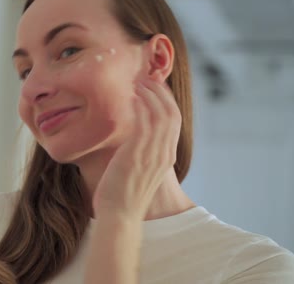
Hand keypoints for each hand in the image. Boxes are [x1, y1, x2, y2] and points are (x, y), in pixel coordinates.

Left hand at [92, 79, 181, 219]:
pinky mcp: (137, 155)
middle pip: (172, 114)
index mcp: (166, 157)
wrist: (119, 214)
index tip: (156, 87)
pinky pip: (144, 123)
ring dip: (150, 95)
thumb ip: (140, 151)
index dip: (167, 100)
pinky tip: (132, 97)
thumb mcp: (138, 169)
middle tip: (148, 78)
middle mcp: (164, 154)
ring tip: (139, 82)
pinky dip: (140, 106)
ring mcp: (152, 154)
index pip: (175, 121)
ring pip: (160, 115)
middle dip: (161, 92)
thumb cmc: (123, 193)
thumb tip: (130, 136)